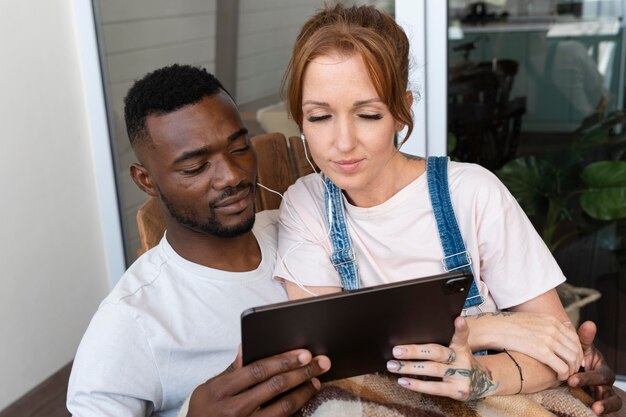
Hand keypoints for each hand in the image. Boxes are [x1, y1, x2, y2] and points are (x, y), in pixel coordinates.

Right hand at [186, 348, 330, 416]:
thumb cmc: (206, 409)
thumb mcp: (211, 387)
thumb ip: (232, 369)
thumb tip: (246, 345)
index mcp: (221, 390)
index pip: (258, 370)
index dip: (283, 360)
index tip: (304, 353)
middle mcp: (233, 409)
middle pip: (275, 386)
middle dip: (301, 372)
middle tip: (320, 362)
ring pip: (283, 407)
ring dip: (303, 392)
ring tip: (315, 381)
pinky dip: (295, 409)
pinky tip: (304, 399)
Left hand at [387, 316, 498, 400]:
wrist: (481, 382)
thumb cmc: (460, 361)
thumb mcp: (458, 349)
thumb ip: (443, 340)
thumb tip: (412, 333)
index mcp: (461, 347)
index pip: (461, 335)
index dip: (460, 327)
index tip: (458, 319)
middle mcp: (462, 360)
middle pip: (437, 352)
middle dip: (415, 351)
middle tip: (396, 350)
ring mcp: (461, 376)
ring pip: (432, 369)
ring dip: (410, 368)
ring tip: (393, 365)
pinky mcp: (457, 391)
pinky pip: (434, 388)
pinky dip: (417, 385)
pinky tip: (403, 381)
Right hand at [466, 311, 582, 379]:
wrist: (494, 327)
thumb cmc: (508, 325)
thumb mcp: (531, 319)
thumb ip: (546, 324)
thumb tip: (559, 327)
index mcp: (551, 320)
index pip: (574, 338)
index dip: (577, 351)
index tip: (573, 360)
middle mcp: (553, 328)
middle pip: (576, 349)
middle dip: (576, 362)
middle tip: (571, 371)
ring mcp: (548, 339)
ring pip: (572, 359)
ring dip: (571, 370)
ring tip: (564, 375)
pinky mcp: (542, 351)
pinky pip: (562, 367)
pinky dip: (563, 374)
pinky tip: (558, 377)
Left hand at [567, 321, 621, 415]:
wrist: (582, 382)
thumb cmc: (582, 364)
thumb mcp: (581, 352)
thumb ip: (583, 340)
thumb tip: (589, 323)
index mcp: (601, 370)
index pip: (600, 374)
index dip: (587, 377)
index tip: (571, 380)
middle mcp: (606, 385)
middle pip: (605, 387)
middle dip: (590, 385)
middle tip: (572, 384)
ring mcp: (606, 397)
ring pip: (613, 402)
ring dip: (606, 406)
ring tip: (596, 410)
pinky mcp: (604, 408)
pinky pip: (610, 414)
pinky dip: (606, 415)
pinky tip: (595, 415)